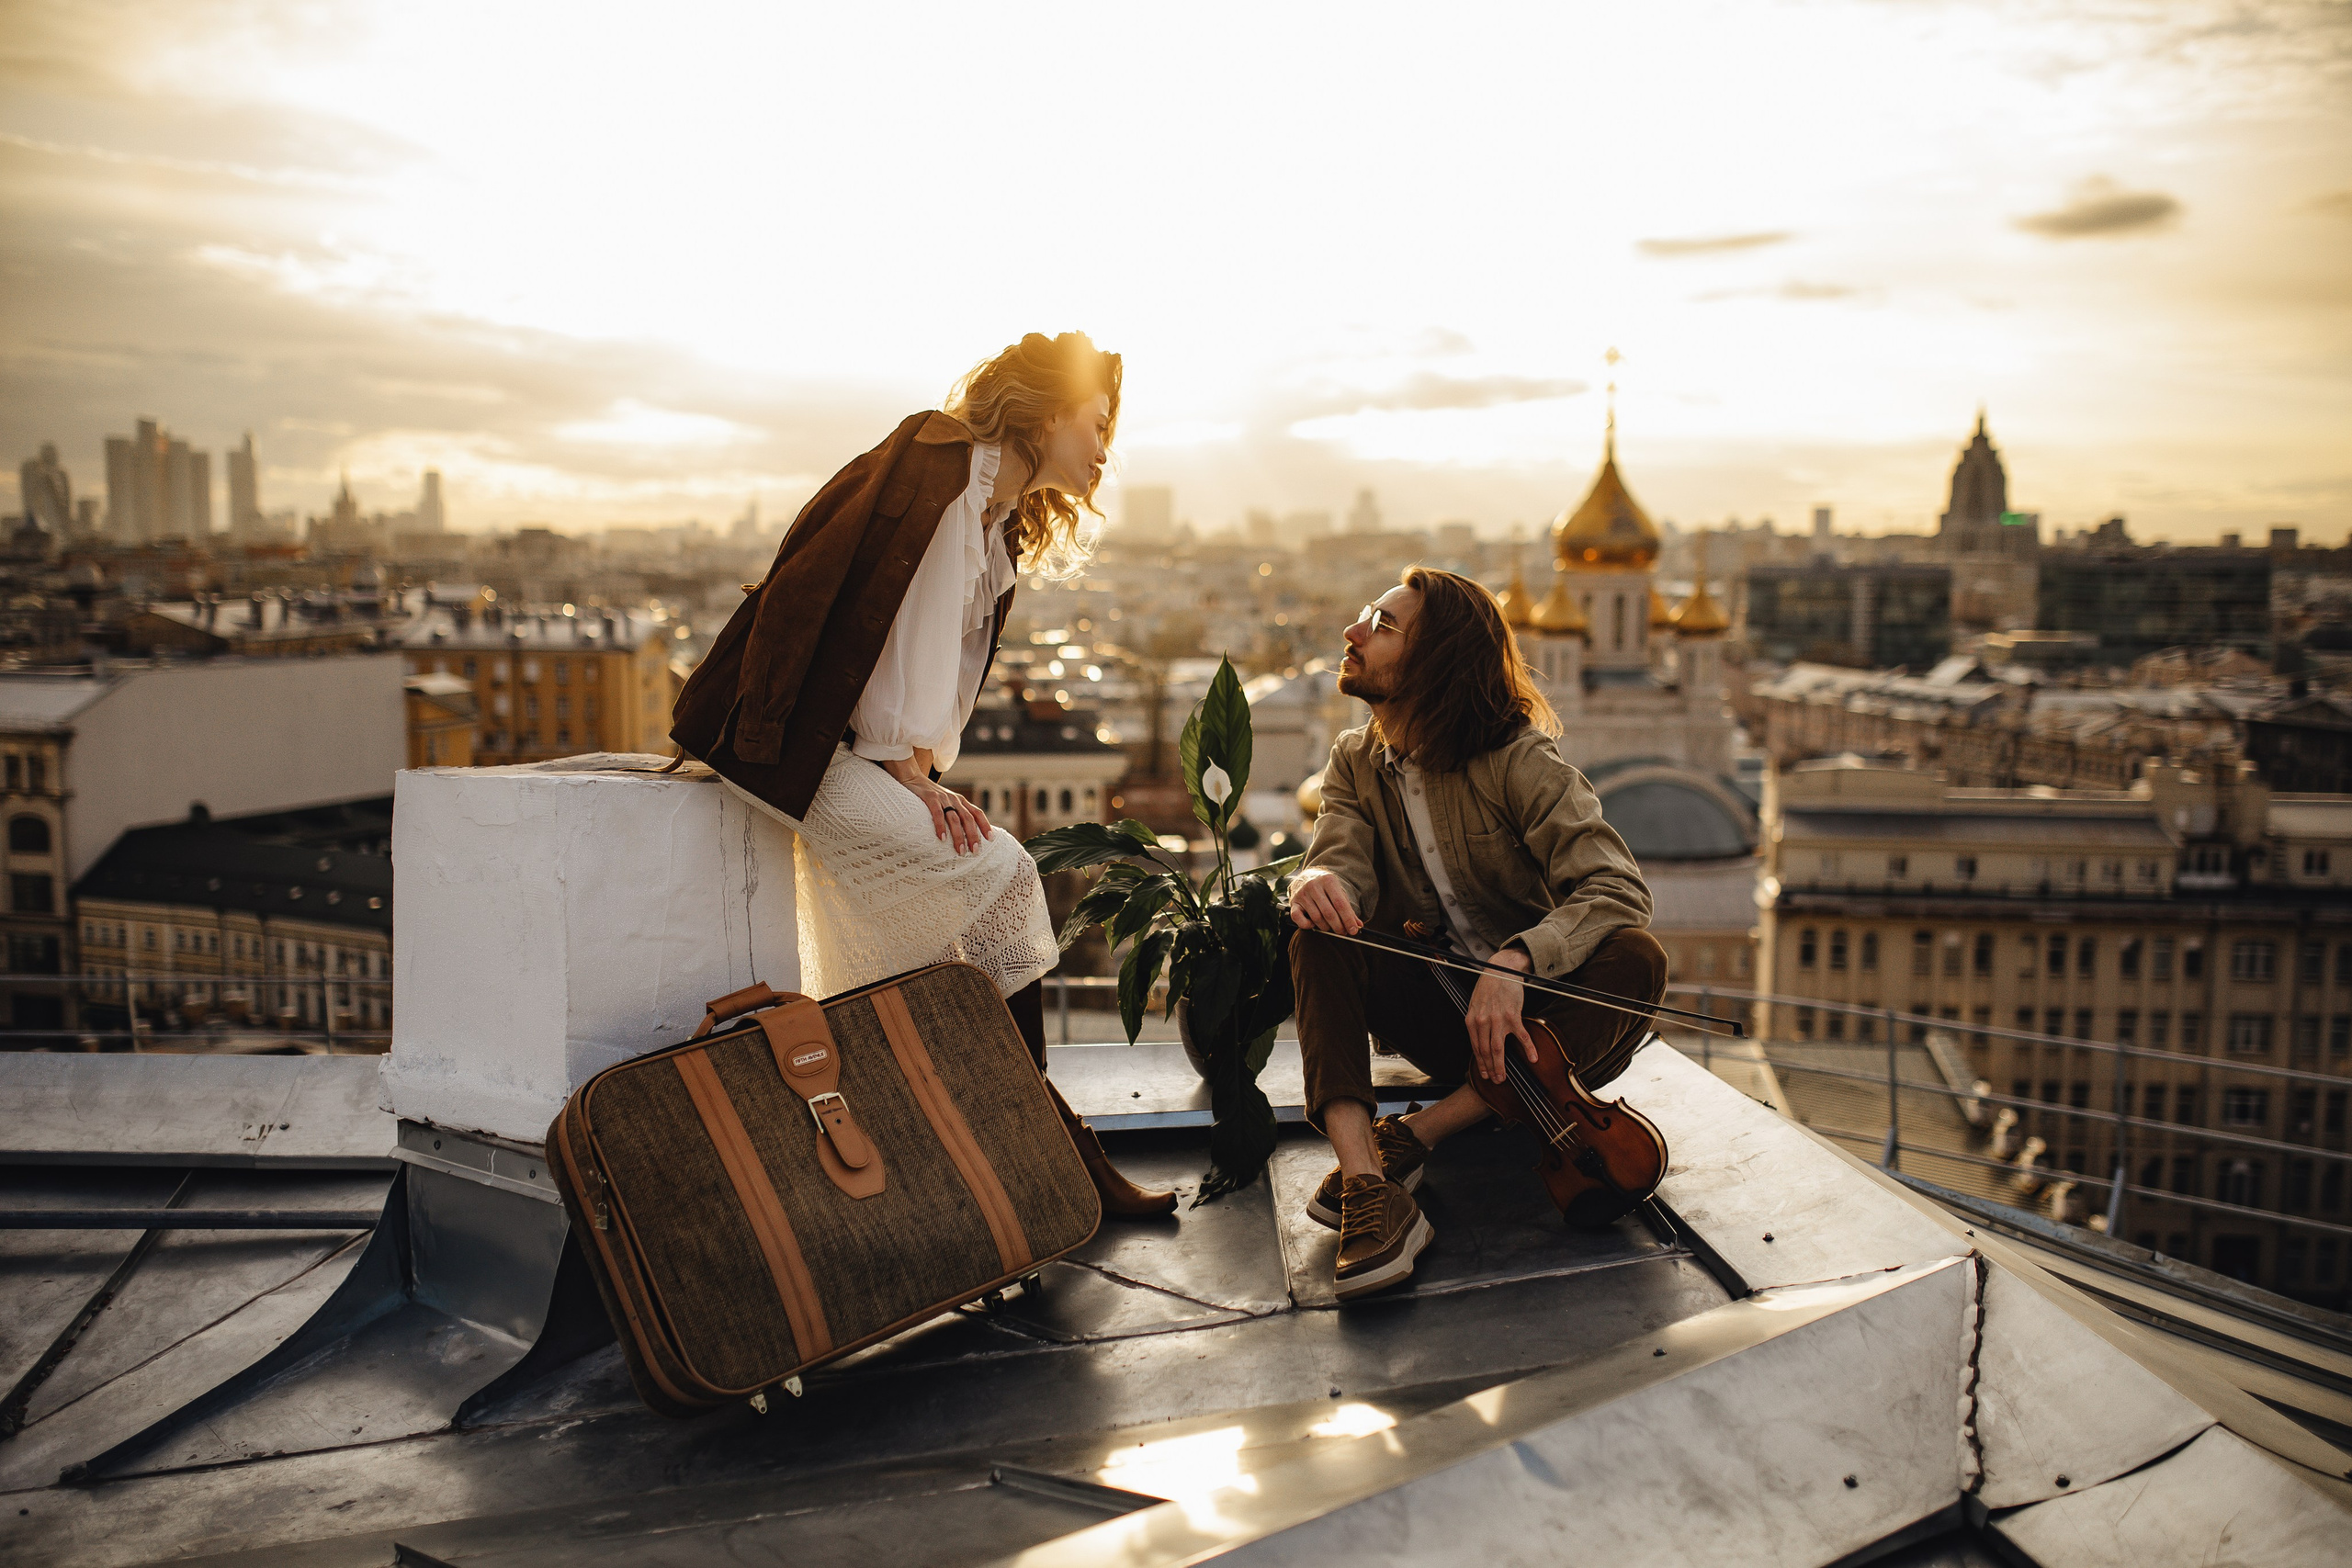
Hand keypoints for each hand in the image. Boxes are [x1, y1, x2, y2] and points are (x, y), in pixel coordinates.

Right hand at [886, 765, 990, 854]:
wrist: (912, 778)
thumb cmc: (930, 795)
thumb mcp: (946, 802)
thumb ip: (955, 813)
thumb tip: (964, 833)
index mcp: (960, 801)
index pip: (977, 813)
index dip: (985, 825)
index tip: (991, 839)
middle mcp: (954, 799)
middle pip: (968, 819)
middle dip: (973, 836)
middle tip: (975, 851)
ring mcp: (943, 798)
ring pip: (955, 819)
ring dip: (958, 836)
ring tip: (960, 851)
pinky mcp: (930, 798)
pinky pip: (938, 813)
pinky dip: (941, 826)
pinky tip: (942, 838)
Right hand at [1287, 868, 1360, 933]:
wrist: (1306, 877)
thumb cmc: (1326, 889)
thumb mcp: (1339, 893)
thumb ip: (1348, 909)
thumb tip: (1358, 925)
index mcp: (1328, 880)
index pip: (1340, 904)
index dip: (1348, 919)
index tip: (1353, 930)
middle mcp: (1313, 885)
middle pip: (1328, 912)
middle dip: (1338, 926)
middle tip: (1343, 932)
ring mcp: (1302, 893)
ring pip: (1316, 917)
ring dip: (1325, 927)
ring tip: (1330, 927)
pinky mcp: (1293, 902)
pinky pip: (1298, 918)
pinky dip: (1307, 925)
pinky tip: (1313, 925)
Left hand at [1465, 946, 1534, 1083]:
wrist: (1501, 970)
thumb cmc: (1488, 988)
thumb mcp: (1474, 1005)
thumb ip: (1476, 1023)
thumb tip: (1479, 1041)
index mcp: (1472, 1020)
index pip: (1476, 1047)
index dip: (1480, 1063)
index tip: (1484, 1074)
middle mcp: (1483, 1022)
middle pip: (1486, 1052)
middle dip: (1489, 1069)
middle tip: (1495, 1081)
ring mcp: (1497, 1020)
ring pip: (1498, 1049)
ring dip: (1500, 1066)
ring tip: (1503, 1077)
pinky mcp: (1512, 1016)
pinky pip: (1521, 1036)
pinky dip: (1528, 1049)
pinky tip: (1533, 1059)